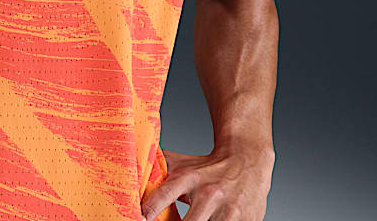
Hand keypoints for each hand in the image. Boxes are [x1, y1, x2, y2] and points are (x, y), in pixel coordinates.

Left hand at [140, 144, 274, 220]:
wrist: (247, 161)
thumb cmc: (208, 167)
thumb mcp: (183, 164)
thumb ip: (159, 168)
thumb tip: (130, 165)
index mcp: (190, 178)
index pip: (164, 194)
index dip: (150, 209)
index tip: (140, 218)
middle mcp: (209, 194)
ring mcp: (230, 211)